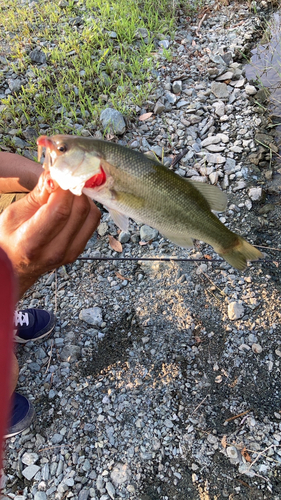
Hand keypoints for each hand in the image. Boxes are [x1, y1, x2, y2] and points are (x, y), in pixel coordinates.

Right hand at [0, 172, 100, 296]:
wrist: (15, 267)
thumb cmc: (9, 239)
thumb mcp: (13, 214)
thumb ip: (36, 196)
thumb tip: (54, 176)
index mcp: (33, 243)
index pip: (60, 210)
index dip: (65, 188)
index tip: (62, 172)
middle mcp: (56, 251)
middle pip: (80, 211)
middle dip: (76, 188)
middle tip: (68, 176)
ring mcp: (71, 252)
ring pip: (91, 215)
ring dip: (84, 197)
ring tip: (69, 190)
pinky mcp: (80, 249)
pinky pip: (92, 222)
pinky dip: (87, 207)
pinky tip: (74, 202)